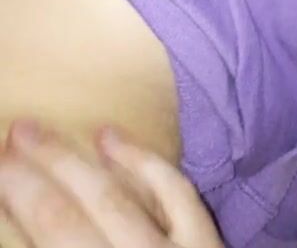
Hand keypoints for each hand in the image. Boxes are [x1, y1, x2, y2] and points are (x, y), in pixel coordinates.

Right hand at [0, 121, 222, 247]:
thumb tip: (27, 237)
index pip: (46, 242)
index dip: (15, 208)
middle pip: (63, 224)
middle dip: (27, 182)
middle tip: (6, 140)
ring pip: (110, 200)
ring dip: (67, 162)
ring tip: (32, 132)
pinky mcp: (206, 245)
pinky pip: (175, 193)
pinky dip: (142, 161)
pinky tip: (109, 136)